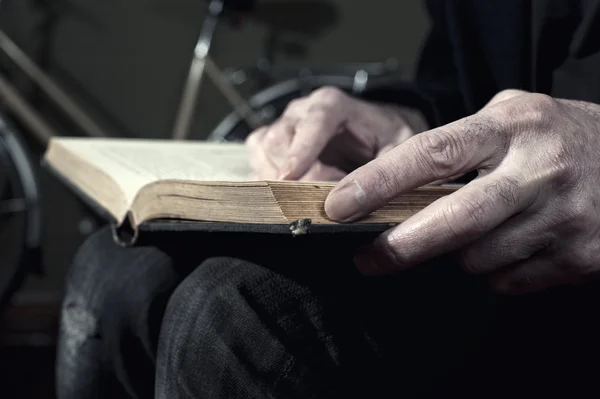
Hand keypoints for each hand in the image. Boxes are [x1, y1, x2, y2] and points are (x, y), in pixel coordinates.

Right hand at [245, 86, 427, 180]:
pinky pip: (256, 158)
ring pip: (263, 150)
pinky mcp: (274, 143)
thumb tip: (349, 202)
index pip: (313, 121)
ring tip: (308, 194)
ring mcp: (285, 126)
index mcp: (334, 105)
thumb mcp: (398, 152)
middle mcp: (303, 111)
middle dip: (295, 176)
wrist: (379, 135)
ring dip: (278, 179)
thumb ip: (380, 173)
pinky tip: (290, 190)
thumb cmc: (387, 139)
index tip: (291, 177)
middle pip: (279, 139)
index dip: (301, 150)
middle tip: (322, 198)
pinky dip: (266, 178)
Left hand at [325, 89, 599, 294]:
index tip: (338, 205)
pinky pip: (509, 281)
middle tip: (367, 258)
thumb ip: (460, 142)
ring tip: (477, 231)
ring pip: (478, 259)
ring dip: (460, 255)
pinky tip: (511, 245)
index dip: (378, 182)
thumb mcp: (512, 116)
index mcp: (512, 127)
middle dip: (401, 247)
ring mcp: (562, 217)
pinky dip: (496, 272)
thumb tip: (394, 184)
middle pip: (453, 221)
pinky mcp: (580, 256)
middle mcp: (538, 171)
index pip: (432, 154)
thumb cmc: (558, 136)